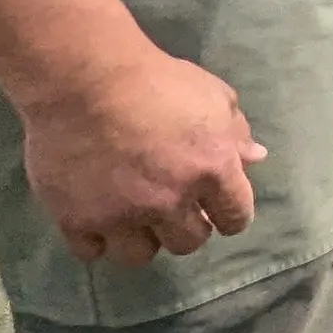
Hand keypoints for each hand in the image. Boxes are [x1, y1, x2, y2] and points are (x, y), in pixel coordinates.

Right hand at [17, 47, 265, 266]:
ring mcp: (121, 214)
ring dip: (140, 238)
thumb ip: (236, 132)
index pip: (236, 217)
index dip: (228, 215)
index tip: (216, 209)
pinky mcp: (77, 219)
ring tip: (132, 216)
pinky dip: (95, 239)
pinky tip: (96, 217)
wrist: (84, 78)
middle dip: (183, 226)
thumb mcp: (211, 94)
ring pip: (140, 255)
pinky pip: (92, 252)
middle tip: (170, 206)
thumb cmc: (155, 79)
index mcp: (212, 169)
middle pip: (188, 242)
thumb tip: (255, 159)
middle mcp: (170, 201)